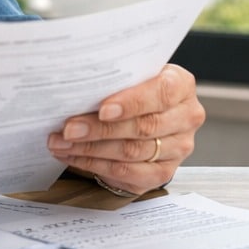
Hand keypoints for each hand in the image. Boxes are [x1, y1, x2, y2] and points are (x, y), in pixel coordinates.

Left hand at [46, 63, 204, 197]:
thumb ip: (116, 79)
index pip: (161, 93)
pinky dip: (96, 165)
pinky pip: (128, 173)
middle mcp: (186, 117)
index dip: (131, 103)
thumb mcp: (132, 75)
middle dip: (99, 129)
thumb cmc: (135, 89)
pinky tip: (74, 157)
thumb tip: (78, 86)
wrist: (147, 112)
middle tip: (68, 129)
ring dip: (91, 149)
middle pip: (143, 127)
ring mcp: (178, 148)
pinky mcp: (163, 172)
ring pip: (132, 152)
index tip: (102, 110)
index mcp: (181, 86)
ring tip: (62, 143)